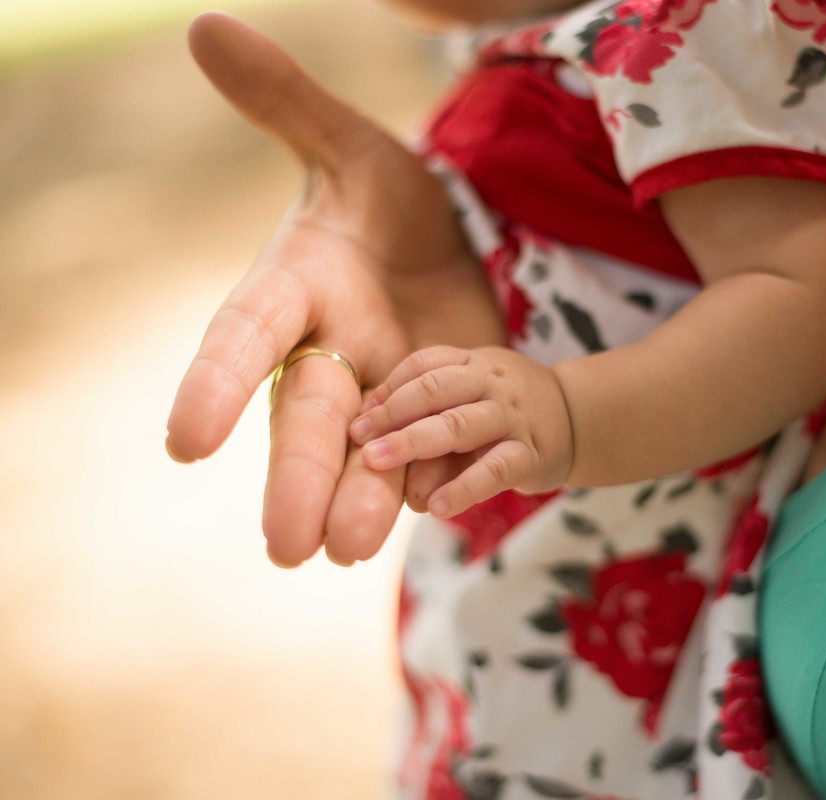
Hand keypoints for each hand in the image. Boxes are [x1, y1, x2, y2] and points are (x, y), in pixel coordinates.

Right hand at [164, 13, 505, 566]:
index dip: (214, 383)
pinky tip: (440, 512)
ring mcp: (382, 394)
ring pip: (363, 457)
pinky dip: (433, 484)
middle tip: (284, 546)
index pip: (246, 336)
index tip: (183, 440)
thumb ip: (289, 102)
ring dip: (359, 501)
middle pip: (305, 418)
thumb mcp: (352, 146)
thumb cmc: (380, 199)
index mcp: (297, 290)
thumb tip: (204, 26)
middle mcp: (328, 354)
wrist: (444, 249)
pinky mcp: (434, 415)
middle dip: (294, 476)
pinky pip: (428, 457)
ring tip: (348, 548)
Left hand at [349, 346, 573, 517]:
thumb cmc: (511, 409)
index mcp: (475, 363)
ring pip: (459, 425)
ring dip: (413, 443)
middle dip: (392, 414)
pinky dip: (463, 488)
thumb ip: (431, 405)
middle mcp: (493, 383)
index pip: (424, 364)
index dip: (389, 389)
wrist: (581, 418)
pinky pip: (494, 470)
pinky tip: (436, 507)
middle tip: (359, 439)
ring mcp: (513, 417)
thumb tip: (368, 430)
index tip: (359, 417)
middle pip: (435, 389)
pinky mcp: (531, 453)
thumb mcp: (475, 392)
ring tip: (378, 463)